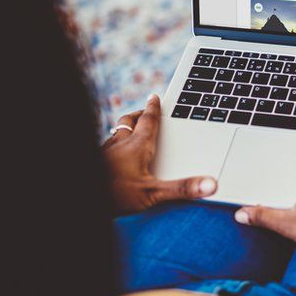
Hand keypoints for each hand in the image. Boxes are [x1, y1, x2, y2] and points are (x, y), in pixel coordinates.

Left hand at [103, 94, 216, 213]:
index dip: (154, 108)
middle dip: (140, 114)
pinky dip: (116, 143)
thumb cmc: (114, 194)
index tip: (156, 96)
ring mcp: (105, 151)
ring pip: (117, 132)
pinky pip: (108, 145)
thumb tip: (211, 184)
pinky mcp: (96, 160)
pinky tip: (114, 154)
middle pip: (130, 121)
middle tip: (146, 110)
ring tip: (132, 129)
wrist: (84, 198)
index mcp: (138, 145)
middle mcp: (120, 143)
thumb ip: (182, 189)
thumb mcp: (152, 194)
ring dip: (127, 128)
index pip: (149, 120)